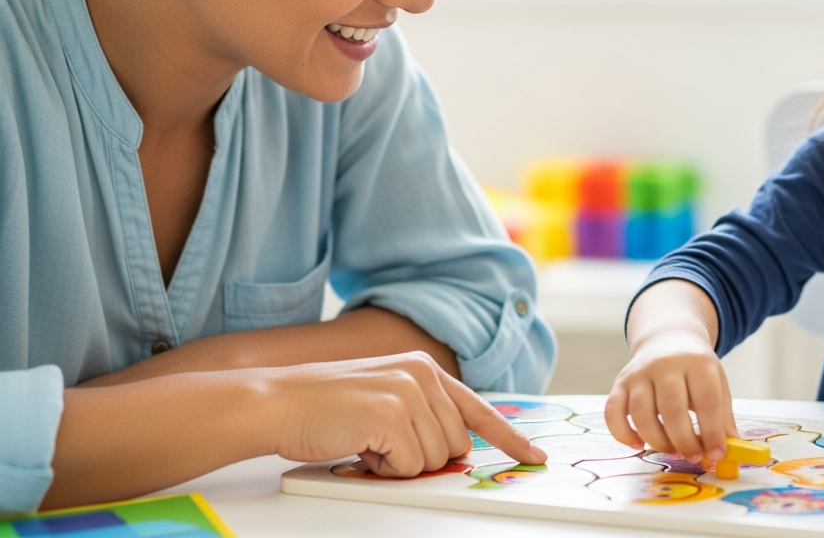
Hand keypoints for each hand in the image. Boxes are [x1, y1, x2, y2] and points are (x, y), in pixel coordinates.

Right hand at [267, 352, 545, 476]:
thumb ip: (423, 415)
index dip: (510, 438)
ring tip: (365, 442)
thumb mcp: (385, 399)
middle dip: (421, 458)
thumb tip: (456, 452)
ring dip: (399, 465)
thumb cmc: (323, 410)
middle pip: (456, 445)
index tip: (535, 456)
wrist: (274, 402)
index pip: (478, 408)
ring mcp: (409, 393)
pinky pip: (410, 467)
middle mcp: (423, 374)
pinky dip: (383, 470)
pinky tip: (357, 447)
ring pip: (436, 460)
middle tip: (379, 445)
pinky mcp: (392, 416)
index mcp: (425, 368)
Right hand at [604, 329, 737, 463]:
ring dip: (658, 441)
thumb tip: (727, 452)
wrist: (668, 339)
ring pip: (641, 414)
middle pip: (672, 409)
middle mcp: (665, 364)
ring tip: (673, 451)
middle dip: (684, 441)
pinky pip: (613, 413)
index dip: (712, 433)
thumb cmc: (696, 368)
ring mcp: (639, 373)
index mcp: (697, 362)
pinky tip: (638, 444)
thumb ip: (723, 417)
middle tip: (694, 457)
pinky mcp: (620, 383)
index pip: (706, 401)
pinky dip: (623, 434)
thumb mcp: (717, 383)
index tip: (716, 454)